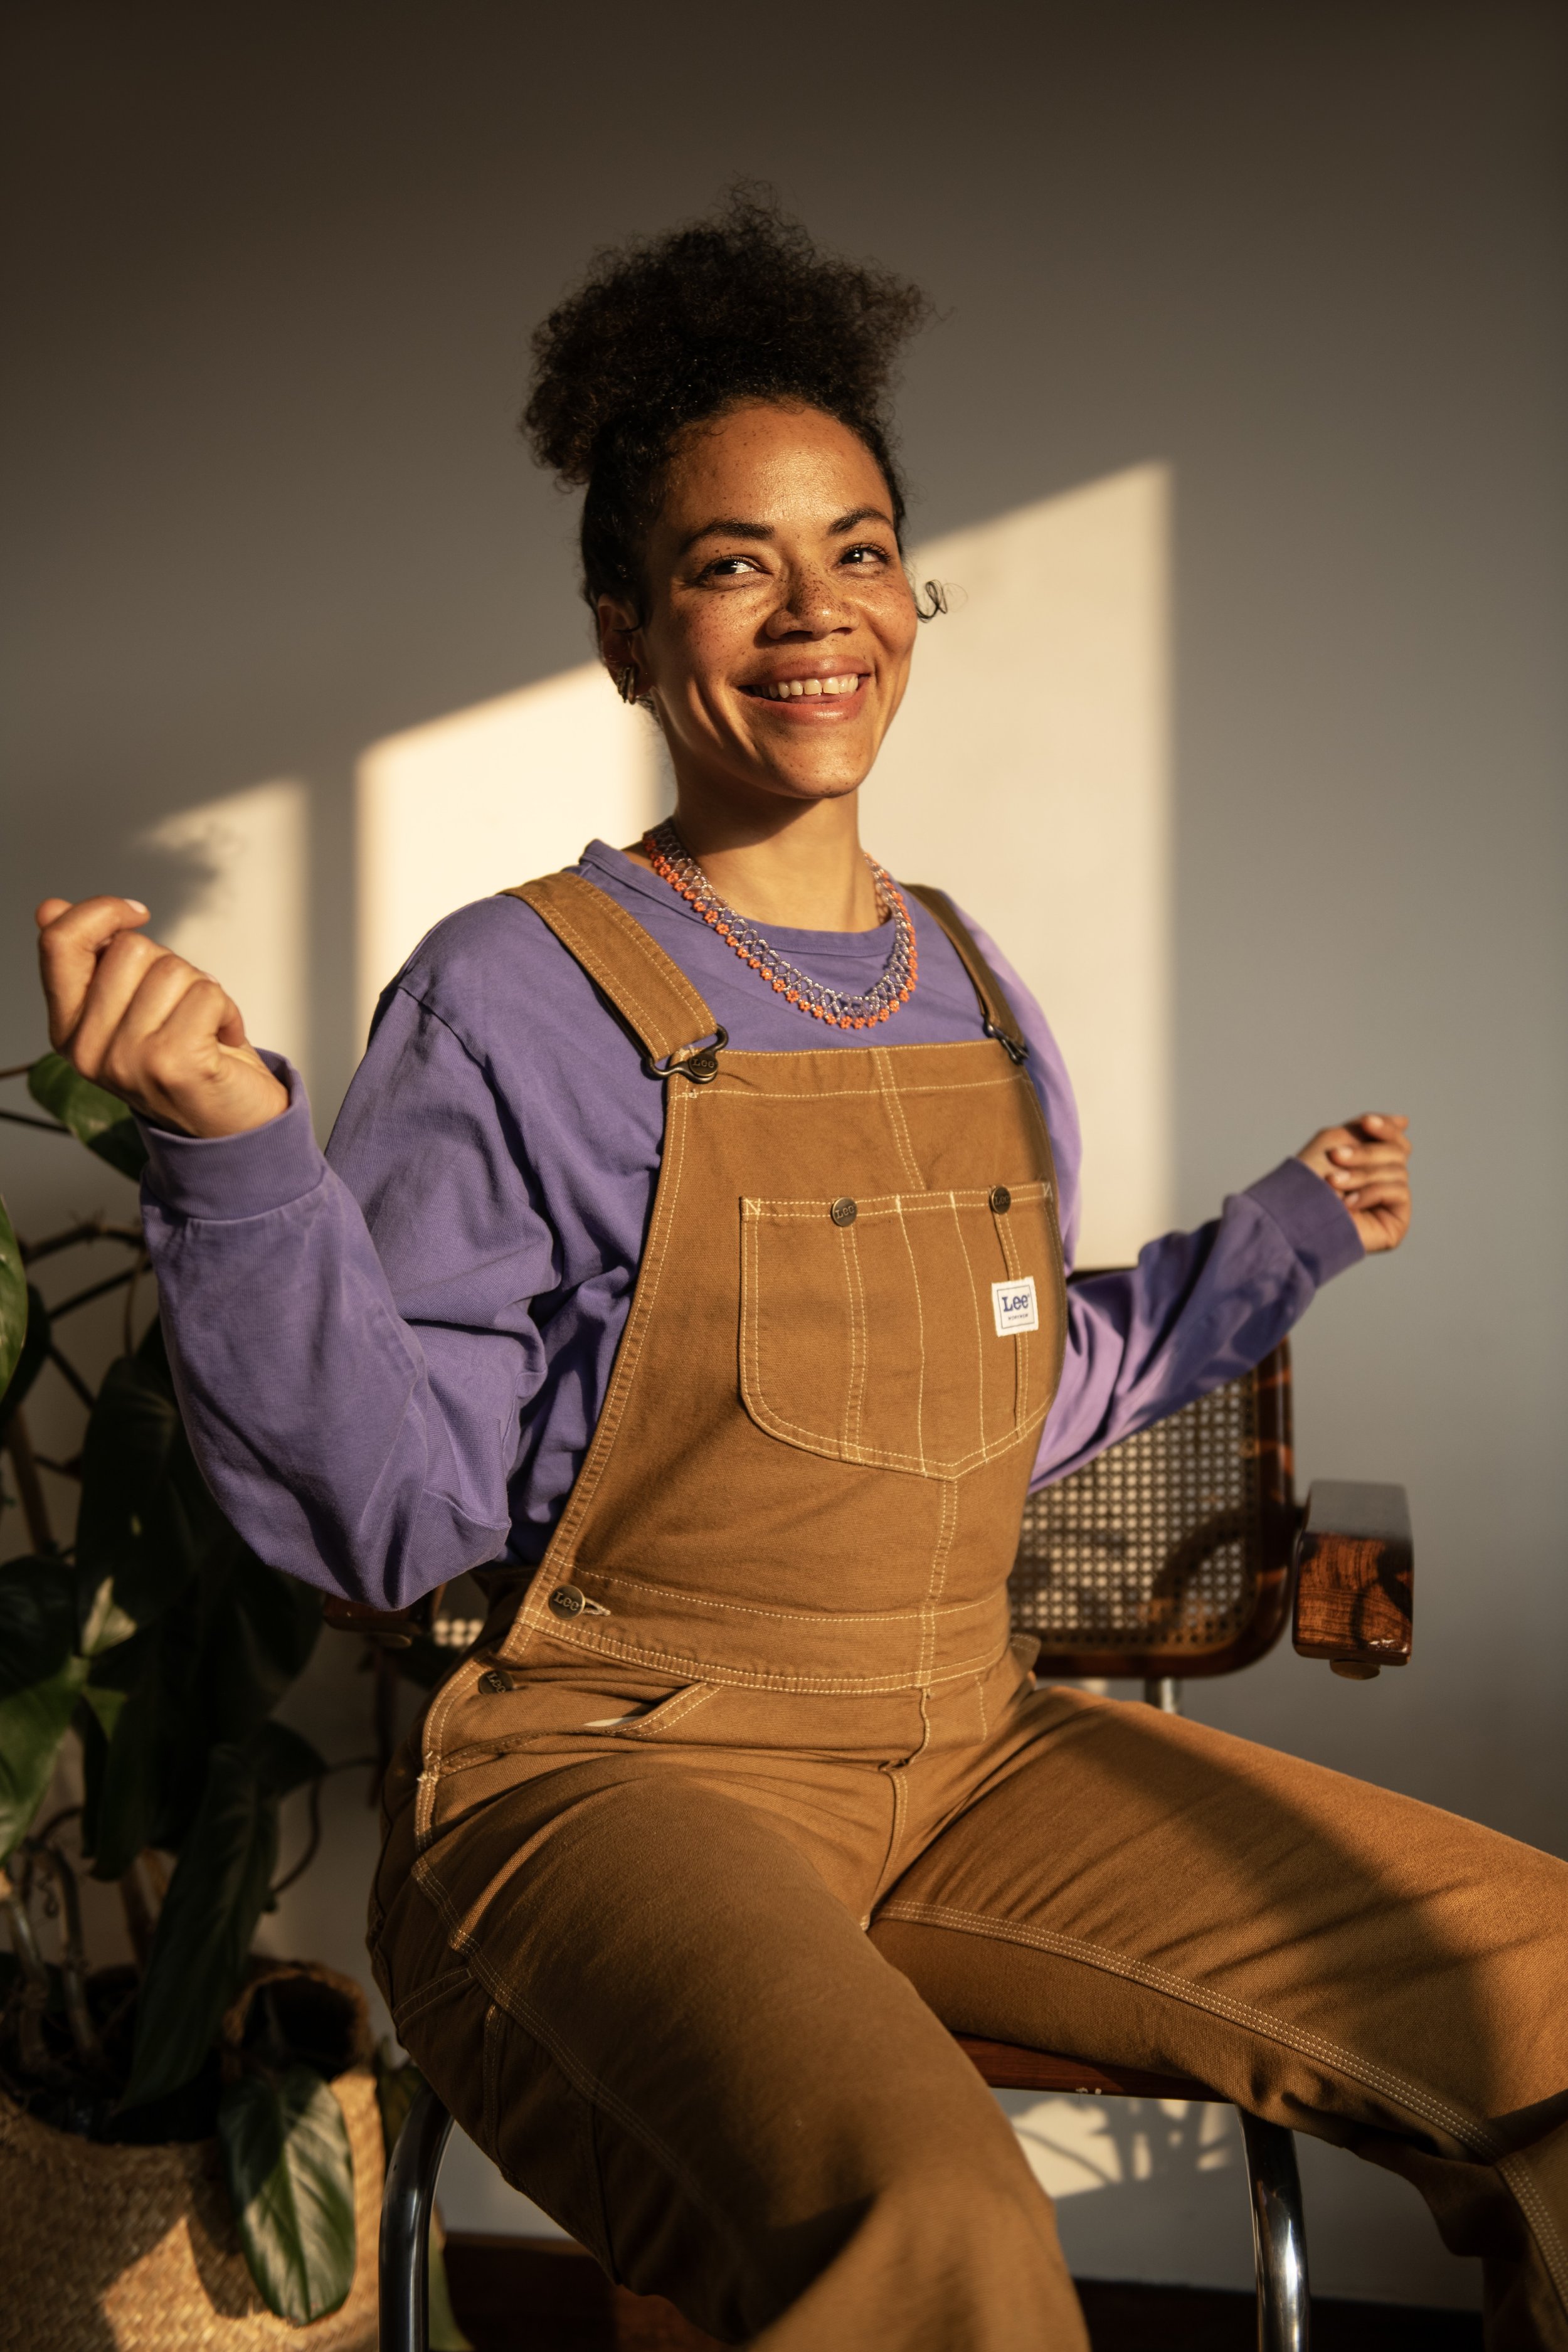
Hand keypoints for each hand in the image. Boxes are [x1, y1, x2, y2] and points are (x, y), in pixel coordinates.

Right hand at [35, 896, 289, 1138]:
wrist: (231, 1127)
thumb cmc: (186, 1059)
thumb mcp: (130, 1007)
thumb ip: (93, 962)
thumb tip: (50, 909)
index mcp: (67, 1030)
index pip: (59, 944)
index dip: (100, 912)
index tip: (137, 914)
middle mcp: (87, 1050)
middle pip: (129, 948)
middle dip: (169, 965)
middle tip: (182, 1009)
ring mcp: (127, 1059)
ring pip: (171, 969)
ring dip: (202, 989)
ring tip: (203, 1027)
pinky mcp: (171, 1063)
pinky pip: (206, 993)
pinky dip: (228, 1009)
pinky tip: (223, 1039)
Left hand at [1296, 1113, 1410, 1254]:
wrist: (1295, 1215)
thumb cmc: (1308, 1179)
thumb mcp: (1335, 1141)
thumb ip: (1367, 1129)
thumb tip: (1404, 1120)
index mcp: (1370, 1165)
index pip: (1395, 1140)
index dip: (1385, 1128)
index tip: (1366, 1122)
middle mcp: (1383, 1183)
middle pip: (1397, 1153)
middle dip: (1364, 1153)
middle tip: (1335, 1157)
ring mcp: (1390, 1204)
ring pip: (1398, 1172)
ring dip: (1361, 1174)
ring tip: (1332, 1183)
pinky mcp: (1396, 1223)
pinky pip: (1398, 1193)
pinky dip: (1370, 1193)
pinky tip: (1347, 1204)